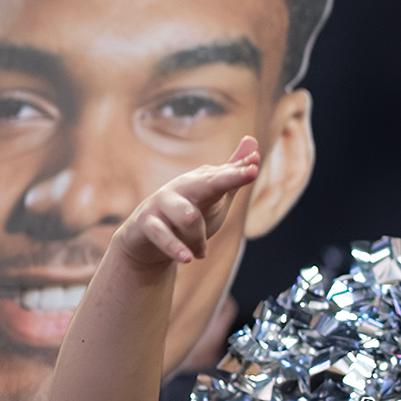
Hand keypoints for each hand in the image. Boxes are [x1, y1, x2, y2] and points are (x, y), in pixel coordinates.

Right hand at [118, 140, 260, 272]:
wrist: (145, 239)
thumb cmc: (184, 214)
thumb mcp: (213, 195)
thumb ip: (231, 172)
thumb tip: (252, 141)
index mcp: (198, 183)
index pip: (222, 176)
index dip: (239, 172)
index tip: (256, 165)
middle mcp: (180, 189)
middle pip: (206, 183)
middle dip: (228, 178)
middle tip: (249, 174)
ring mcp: (162, 205)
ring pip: (188, 217)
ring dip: (199, 238)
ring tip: (200, 251)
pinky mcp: (147, 223)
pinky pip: (163, 235)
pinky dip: (177, 248)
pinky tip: (188, 258)